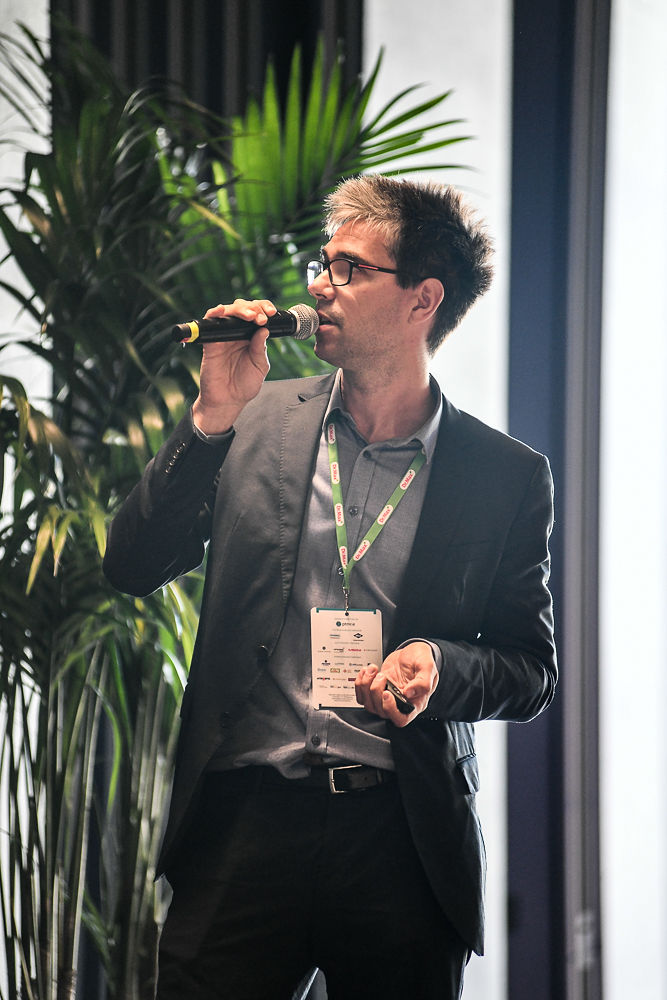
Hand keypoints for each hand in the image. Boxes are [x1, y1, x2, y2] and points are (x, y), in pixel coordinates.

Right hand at [192, 298, 273, 433]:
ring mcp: (224, 336)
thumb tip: (263, 330)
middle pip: (244, 308)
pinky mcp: (211, 341)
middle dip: (254, 308)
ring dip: (240, 309)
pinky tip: (222, 311)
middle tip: (261, 318)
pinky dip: (215, 313)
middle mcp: (238, 333)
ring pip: (229, 311)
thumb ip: (260, 349)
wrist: (227, 401)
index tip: (271, 313)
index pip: (258, 314)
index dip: (264, 309)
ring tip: (250, 316)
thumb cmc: (244, 385)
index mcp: (252, 337)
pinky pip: (210, 322)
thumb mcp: (260, 367)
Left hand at [354, 641, 438, 727]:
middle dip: (376, 691)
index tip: (387, 693)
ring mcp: (387, 698)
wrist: (412, 653)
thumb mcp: (427, 666)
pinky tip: (367, 672)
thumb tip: (409, 693)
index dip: (390, 710)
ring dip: (366, 686)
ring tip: (373, 670)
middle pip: (381, 711)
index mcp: (415, 703)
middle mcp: (400, 704)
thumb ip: (423, 682)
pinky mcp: (377, 691)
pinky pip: (362, 696)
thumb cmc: (422, 660)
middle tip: (382, 675)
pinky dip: (360, 684)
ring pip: (369, 705)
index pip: (400, 719)